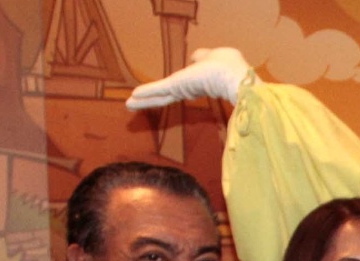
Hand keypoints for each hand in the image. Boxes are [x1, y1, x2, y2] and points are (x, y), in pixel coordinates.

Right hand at [126, 47, 254, 109]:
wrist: (232, 76)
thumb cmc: (228, 65)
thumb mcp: (214, 56)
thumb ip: (203, 57)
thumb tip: (196, 57)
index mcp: (200, 82)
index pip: (182, 87)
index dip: (172, 89)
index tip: (163, 92)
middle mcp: (191, 89)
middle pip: (166, 95)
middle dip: (150, 99)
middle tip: (134, 104)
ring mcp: (183, 90)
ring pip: (160, 96)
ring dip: (143, 99)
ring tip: (127, 105)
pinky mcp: (177, 87)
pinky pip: (158, 91)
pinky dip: (146, 94)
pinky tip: (131, 99)